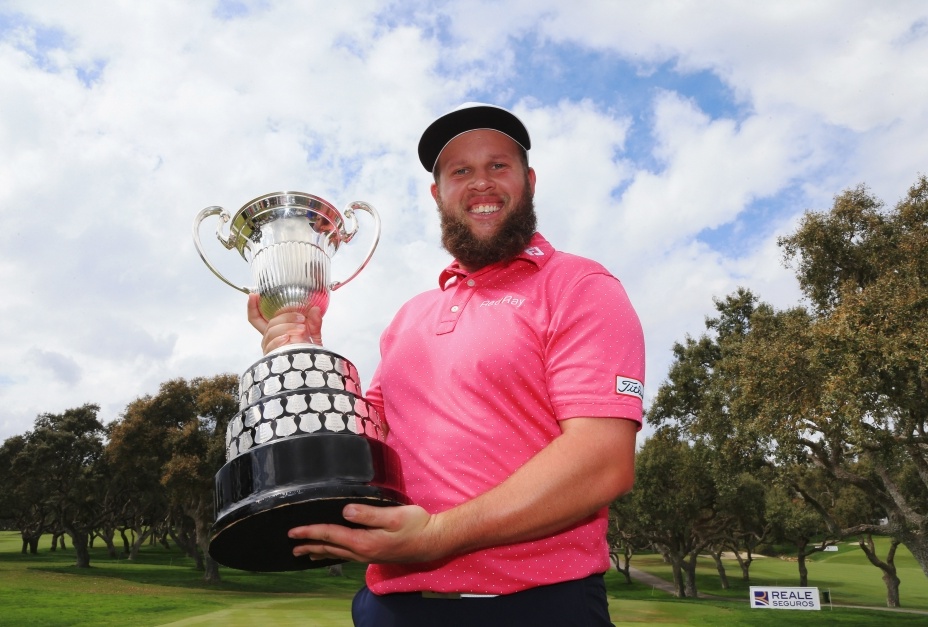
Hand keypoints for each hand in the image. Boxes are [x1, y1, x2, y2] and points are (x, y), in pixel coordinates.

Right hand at [247, 294, 322, 353]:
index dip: (253, 307)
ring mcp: (270, 348)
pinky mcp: (273, 358)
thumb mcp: (314, 334)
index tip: (254, 295)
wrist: (314, 368)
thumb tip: (315, 309)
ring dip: (287, 327)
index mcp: (275, 330)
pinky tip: (287, 338)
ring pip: (271, 331)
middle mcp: (269, 338)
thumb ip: (314, 322)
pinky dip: (279, 340)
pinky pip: (272, 345)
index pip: (257, 318)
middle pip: (268, 322)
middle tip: (301, 317)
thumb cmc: (310, 351)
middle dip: (284, 316)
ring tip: (302, 328)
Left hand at [288, 504, 446, 563]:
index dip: (311, 532)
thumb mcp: (393, 516)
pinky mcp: (374, 554)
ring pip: (337, 554)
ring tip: (306, 552)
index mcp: (364, 542)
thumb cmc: (416, 525)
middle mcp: (363, 552)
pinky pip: (347, 555)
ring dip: (320, 551)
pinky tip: (333, 552)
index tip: (294, 531)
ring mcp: (368, 555)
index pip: (330, 535)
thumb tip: (345, 511)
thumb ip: (368, 514)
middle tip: (292, 545)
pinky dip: (334, 553)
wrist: (432, 541)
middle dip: (310, 545)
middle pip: (329, 548)